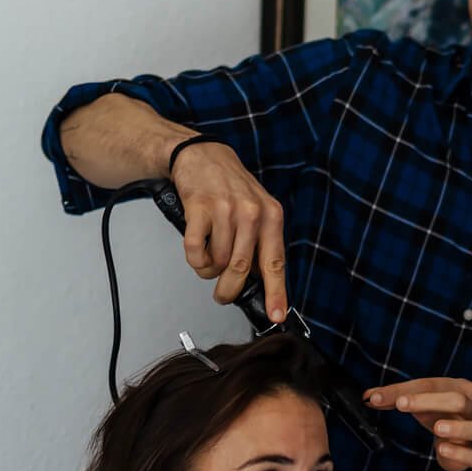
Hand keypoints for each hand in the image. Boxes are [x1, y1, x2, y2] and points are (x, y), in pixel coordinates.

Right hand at [167, 136, 287, 320]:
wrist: (201, 155)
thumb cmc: (231, 187)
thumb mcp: (258, 209)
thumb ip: (261, 242)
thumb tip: (262, 282)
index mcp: (271, 216)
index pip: (275, 262)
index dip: (276, 292)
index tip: (276, 315)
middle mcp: (251, 213)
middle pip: (241, 269)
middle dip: (229, 290)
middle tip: (222, 296)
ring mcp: (225, 210)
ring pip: (217, 263)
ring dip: (209, 270)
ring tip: (209, 258)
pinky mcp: (199, 208)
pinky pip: (196, 251)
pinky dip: (195, 258)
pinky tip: (198, 249)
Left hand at [365, 379, 471, 470]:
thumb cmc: (448, 418)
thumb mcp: (425, 405)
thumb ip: (399, 399)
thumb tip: (369, 397)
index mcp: (459, 388)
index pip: (430, 385)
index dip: (402, 390)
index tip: (376, 397)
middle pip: (457, 399)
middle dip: (429, 401)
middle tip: (402, 405)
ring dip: (457, 428)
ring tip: (438, 429)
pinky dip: (461, 453)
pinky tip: (443, 451)